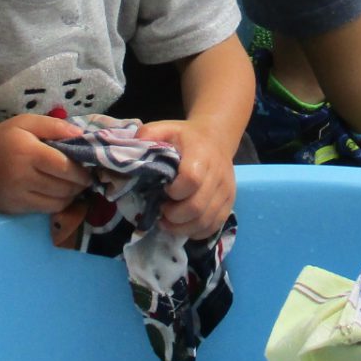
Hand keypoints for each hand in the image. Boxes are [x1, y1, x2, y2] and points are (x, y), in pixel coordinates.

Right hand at [0, 114, 91, 215]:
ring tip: (73, 186)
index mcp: (28, 152)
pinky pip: (44, 210)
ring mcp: (17, 196)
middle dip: (79, 185)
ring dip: (70, 196)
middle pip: (63, 187)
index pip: (63, 167)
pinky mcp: (14, 209)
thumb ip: (54, 126)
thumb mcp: (26, 122)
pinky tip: (57, 193)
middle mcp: (22, 177)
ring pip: (56, 202)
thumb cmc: (3, 139)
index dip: (81, 171)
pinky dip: (56, 203)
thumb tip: (81, 134)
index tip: (89, 169)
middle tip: (84, 178)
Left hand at [135, 118, 236, 238]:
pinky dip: (195, 231)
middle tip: (161, 210)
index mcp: (201, 155)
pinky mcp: (229, 204)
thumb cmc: (186, 138)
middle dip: (173, 216)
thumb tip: (130, 148)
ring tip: (168, 221)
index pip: (191, 179)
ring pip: (204, 222)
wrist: (216, 139)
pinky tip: (182, 224)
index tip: (162, 189)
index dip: (173, 191)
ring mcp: (226, 192)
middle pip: (197, 207)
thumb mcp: (166, 128)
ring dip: (181, 227)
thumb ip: (148, 135)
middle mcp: (218, 175)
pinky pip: (213, 227)